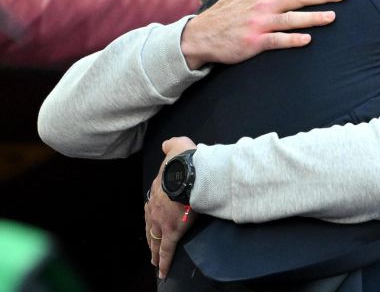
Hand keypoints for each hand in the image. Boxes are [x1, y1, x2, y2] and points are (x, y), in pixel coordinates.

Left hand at [145, 137, 197, 278]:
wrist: (189, 173)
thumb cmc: (184, 161)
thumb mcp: (176, 146)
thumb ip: (170, 146)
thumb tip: (166, 145)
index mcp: (157, 190)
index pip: (152, 205)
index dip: (152, 214)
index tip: (153, 220)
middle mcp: (154, 207)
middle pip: (150, 226)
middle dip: (151, 236)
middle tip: (150, 246)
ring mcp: (161, 221)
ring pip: (155, 240)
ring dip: (154, 252)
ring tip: (154, 262)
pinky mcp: (172, 232)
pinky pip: (166, 251)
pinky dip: (164, 262)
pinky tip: (162, 272)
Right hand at [181, 0, 347, 68]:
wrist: (202, 36)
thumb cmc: (226, 12)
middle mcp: (263, 5)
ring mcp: (259, 23)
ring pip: (290, 18)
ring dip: (312, 17)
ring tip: (333, 17)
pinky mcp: (254, 42)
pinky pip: (276, 40)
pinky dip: (291, 39)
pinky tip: (307, 39)